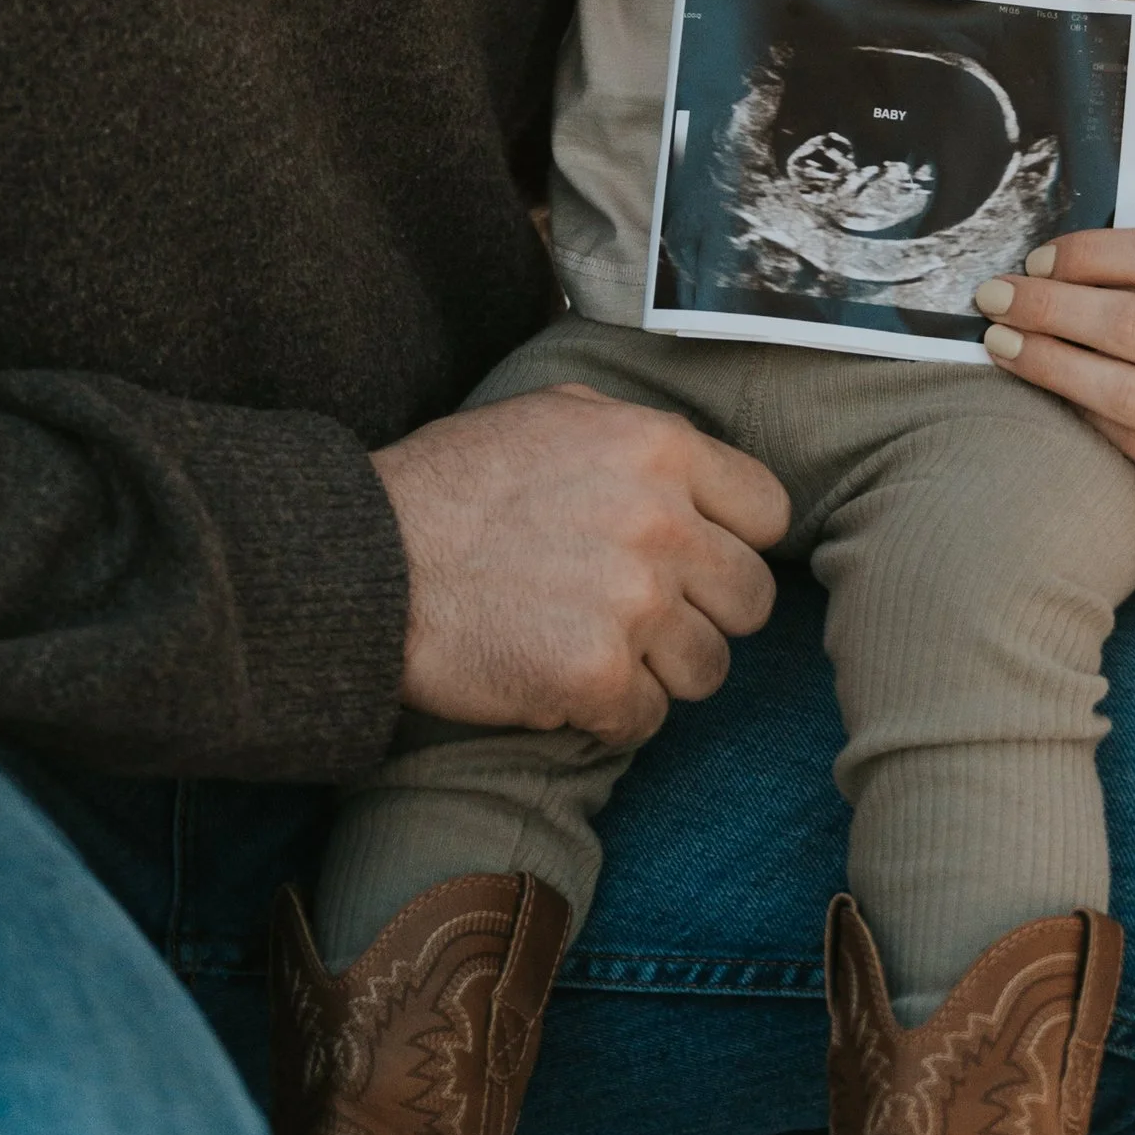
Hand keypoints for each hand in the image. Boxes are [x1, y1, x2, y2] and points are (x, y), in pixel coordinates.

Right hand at [371, 383, 789, 744]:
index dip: (732, 541)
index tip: (694, 559)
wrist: (367, 559)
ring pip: (709, 669)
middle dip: (703, 615)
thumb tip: (692, 464)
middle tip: (643, 617)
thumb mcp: (553, 415)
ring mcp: (633, 604)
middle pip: (751, 600)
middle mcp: (662, 524)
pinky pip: (646, 719)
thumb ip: (636, 434)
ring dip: (659, 672)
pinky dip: (608, 714)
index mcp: (660, 449)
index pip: (767, 512)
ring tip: (597, 650)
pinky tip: (560, 683)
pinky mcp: (596, 676)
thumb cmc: (452, 485)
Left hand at [974, 228, 1134, 574]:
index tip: (1043, 258)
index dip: (1094, 252)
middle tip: (995, 294)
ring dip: (1048, 360)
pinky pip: (1129, 443)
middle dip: (1050, 304)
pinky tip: (1047, 392)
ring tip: (1001, 342)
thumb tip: (1087, 260)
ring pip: (1123, 388)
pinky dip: (1079, 412)